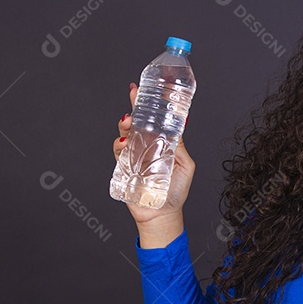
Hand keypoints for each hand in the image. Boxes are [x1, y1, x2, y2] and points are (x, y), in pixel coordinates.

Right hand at [114, 83, 194, 226]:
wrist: (161, 214)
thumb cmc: (175, 191)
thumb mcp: (185, 165)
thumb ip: (180, 147)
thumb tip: (179, 127)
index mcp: (161, 142)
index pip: (156, 119)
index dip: (153, 105)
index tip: (151, 89)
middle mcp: (146, 146)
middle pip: (138, 121)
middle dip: (135, 105)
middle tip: (134, 94)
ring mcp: (134, 155)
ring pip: (125, 133)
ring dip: (125, 124)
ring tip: (128, 120)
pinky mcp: (123, 166)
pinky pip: (117, 151)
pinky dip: (118, 144)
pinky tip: (123, 142)